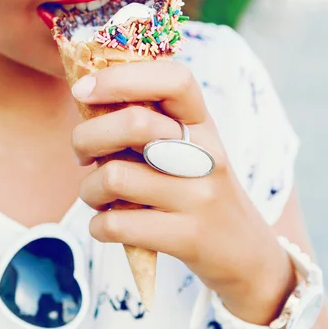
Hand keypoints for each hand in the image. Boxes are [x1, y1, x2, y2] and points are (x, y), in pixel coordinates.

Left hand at [70, 60, 295, 323]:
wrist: (245, 252)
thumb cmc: (198, 192)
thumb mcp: (188, 149)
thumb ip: (149, 123)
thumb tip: (87, 96)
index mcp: (203, 124)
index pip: (173, 79)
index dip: (120, 77)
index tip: (83, 89)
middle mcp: (206, 155)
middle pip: (133, 124)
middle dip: (85, 138)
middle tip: (82, 155)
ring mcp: (200, 196)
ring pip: (115, 176)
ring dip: (89, 190)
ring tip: (100, 197)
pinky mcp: (188, 237)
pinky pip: (117, 224)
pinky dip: (98, 226)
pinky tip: (107, 226)